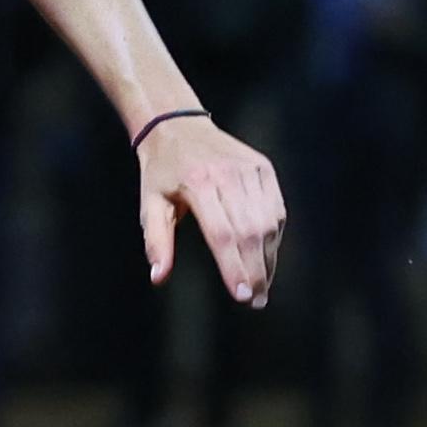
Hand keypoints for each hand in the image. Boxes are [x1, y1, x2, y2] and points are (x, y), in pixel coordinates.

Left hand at [139, 115, 286, 305]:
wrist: (178, 125)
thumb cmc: (161, 171)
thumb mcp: (150, 204)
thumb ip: (156, 242)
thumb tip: (158, 277)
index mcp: (198, 183)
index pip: (223, 234)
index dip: (234, 267)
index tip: (242, 295)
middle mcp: (228, 175)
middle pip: (251, 232)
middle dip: (256, 270)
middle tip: (256, 300)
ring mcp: (250, 170)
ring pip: (268, 223)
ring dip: (268, 258)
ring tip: (262, 285)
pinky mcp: (263, 168)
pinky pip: (276, 209)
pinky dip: (274, 236)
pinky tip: (266, 256)